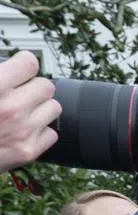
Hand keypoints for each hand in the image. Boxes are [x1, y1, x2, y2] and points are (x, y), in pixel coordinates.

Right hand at [0, 51, 60, 172]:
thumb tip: (6, 65)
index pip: (30, 63)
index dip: (24, 65)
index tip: (21, 69)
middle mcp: (12, 107)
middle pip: (46, 86)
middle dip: (34, 88)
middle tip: (21, 94)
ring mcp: (23, 131)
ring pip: (53, 108)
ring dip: (40, 109)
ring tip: (23, 112)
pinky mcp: (28, 151)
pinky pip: (51, 133)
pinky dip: (40, 133)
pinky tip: (23, 132)